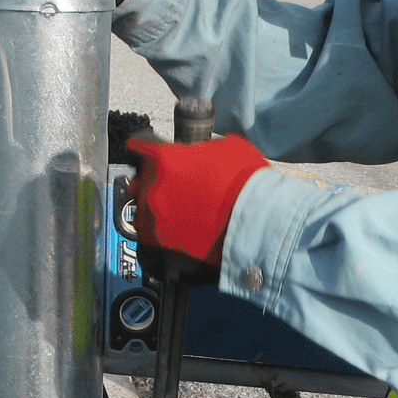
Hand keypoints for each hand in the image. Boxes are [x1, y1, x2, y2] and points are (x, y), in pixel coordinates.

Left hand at [125, 132, 269, 275]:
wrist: (259, 224)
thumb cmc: (249, 185)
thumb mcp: (229, 149)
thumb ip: (203, 150)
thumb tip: (200, 153)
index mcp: (164, 160)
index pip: (138, 149)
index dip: (144, 151)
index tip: (147, 155)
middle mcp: (152, 189)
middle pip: (139, 184)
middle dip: (154, 185)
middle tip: (176, 192)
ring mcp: (152, 221)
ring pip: (143, 214)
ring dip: (158, 214)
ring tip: (183, 219)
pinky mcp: (157, 249)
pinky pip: (149, 242)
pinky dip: (161, 240)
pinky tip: (180, 238)